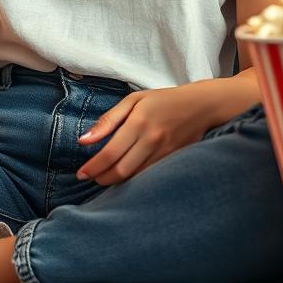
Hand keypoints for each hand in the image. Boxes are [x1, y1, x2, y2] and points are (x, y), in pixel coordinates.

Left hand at [75, 84, 211, 185]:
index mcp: (139, 122)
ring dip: (115, 181)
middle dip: (101, 178)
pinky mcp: (172, 161)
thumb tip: (84, 140)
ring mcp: (164, 153)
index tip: (81, 173)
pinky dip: (133, 180)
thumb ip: (108, 120)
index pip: (110, 153)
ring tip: (104, 177)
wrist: (201, 106)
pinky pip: (148, 177)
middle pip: (121, 170)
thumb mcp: (133, 100)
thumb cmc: (163, 100)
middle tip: (90, 177)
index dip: (93, 167)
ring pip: (134, 177)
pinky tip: (124, 175)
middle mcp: (152, 140)